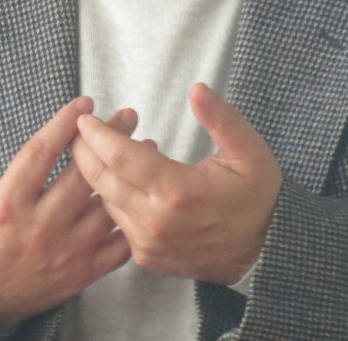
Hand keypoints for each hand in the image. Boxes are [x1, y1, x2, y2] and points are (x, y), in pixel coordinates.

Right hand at [0, 98, 136, 332]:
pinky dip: (133, 219)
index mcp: (8, 204)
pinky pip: (117, 246)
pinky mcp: (81, 273)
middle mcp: (40, 228)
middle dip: (110, 141)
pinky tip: (141, 194)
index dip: (65, 124)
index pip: (41, 154)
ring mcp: (65, 252)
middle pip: (83, 175)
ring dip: (128, 175)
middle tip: (127, 115)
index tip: (84, 103)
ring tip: (146, 147)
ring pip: (106, 207)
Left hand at [72, 82, 281, 285]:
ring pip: (105, 202)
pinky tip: (125, 178)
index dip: (98, 134)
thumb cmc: (256, 196)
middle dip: (85, 151)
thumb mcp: (249, 150)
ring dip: (99, 173)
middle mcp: (156, 221)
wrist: (265, 251)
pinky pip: (117, 223)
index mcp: (178, 191)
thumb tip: (197, 89)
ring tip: (109, 148)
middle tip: (82, 130)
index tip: (86, 117)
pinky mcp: (147, 257)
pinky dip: (113, 197)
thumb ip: (221, 117)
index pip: (121, 157)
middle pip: (102, 180)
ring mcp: (149, 243)